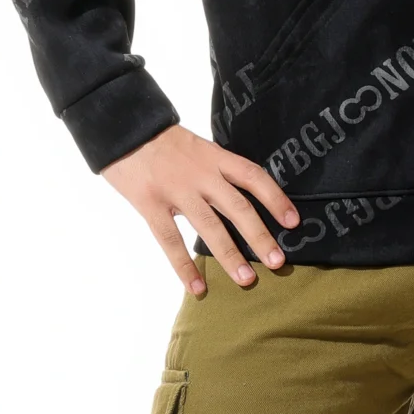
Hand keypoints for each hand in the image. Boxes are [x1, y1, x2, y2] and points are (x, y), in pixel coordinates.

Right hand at [102, 123, 300, 294]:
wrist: (120, 126)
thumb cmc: (159, 140)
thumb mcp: (195, 146)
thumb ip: (214, 169)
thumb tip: (239, 198)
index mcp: (213, 157)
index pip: (253, 177)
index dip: (275, 198)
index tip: (292, 222)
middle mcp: (200, 174)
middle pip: (238, 207)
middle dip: (260, 237)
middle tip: (279, 262)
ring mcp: (176, 190)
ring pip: (209, 227)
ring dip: (230, 256)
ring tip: (247, 280)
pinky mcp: (150, 204)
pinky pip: (171, 240)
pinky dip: (184, 266)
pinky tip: (196, 287)